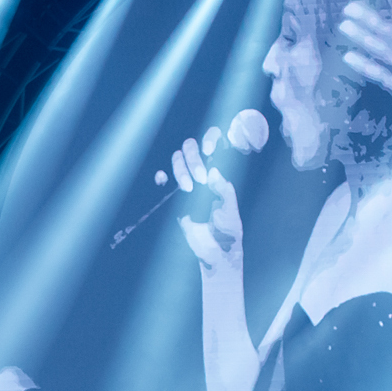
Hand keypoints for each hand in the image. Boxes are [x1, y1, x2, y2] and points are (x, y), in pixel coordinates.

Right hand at [171, 134, 243, 276]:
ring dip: (180, 169)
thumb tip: (212, 171)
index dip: (209, 139)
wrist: (215, 251)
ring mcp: (186, 182)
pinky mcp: (173, 197)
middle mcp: (202, 172)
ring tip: (188, 189)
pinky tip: (163, 180)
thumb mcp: (230, 209)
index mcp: (219, 171)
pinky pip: (162, 179)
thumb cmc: (228, 229)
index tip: (208, 152)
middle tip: (200, 179)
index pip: (213, 143)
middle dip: (193, 158)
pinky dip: (161, 176)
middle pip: (190, 147)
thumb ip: (224, 189)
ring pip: (176, 160)